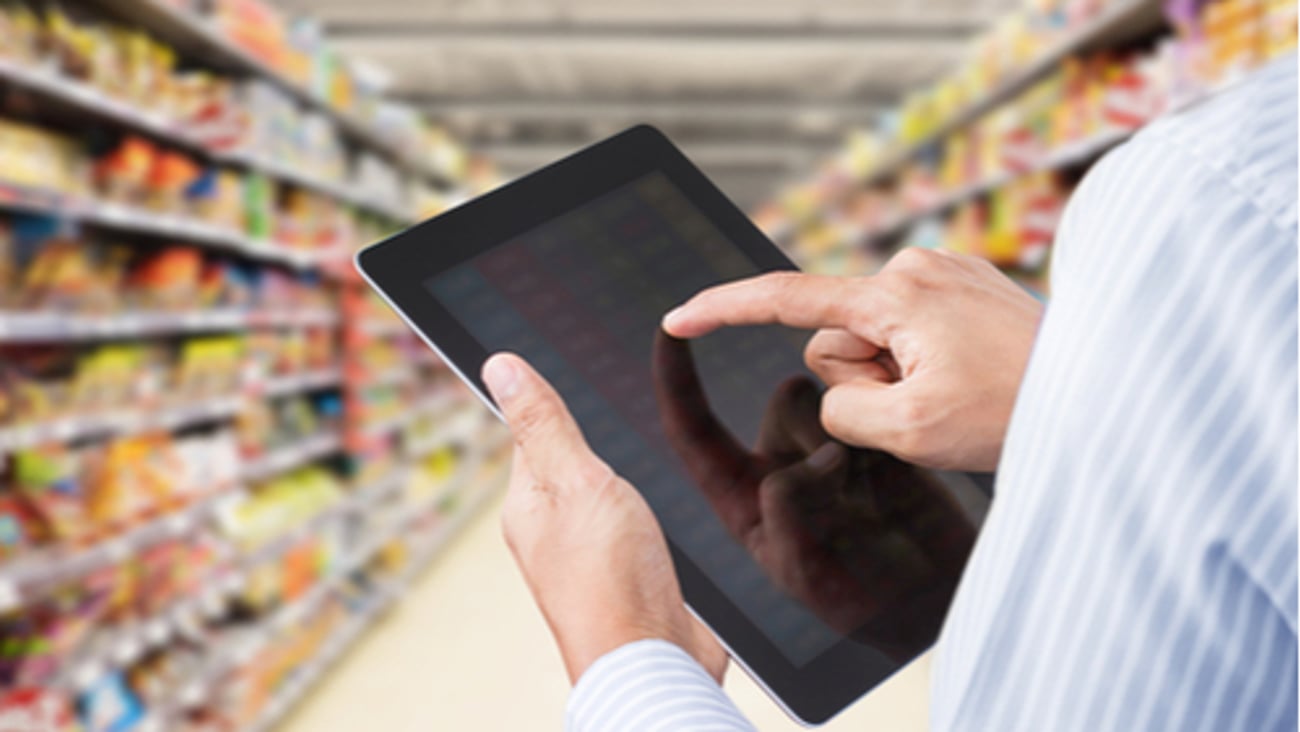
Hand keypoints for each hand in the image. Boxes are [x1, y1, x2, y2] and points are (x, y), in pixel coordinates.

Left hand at [482, 352, 726, 684]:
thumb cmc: (611, 578)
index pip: (531, 434)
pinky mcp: (629, 576)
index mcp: (527, 505)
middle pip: (571, 464)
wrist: (655, 660)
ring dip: (627, 477)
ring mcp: (591, 556)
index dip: (554, 402)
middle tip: (625, 409)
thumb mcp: (576, 479)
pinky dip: (649, 510)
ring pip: (606, 496)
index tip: (579, 372)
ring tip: (649, 458)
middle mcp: (552, 531)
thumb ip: (545, 423)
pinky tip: (667, 507)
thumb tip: (500, 365)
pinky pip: (634, 526)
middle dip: (597, 439)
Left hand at [653, 333, 976, 658]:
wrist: (928, 600)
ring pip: (834, 400)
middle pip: (786, 400)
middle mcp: (781, 462)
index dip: (675, 379)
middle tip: (846, 484)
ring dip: (854, 431)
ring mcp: (830, 449)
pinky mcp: (879, 440)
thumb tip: (818, 457)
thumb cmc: (859, 601)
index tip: (668, 328)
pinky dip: (886, 431)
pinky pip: (875, 407)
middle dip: (816, 424)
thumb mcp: (806, 571)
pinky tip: (900, 480)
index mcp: (741, 494)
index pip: (693, 429)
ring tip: (878, 492)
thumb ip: (792, 512)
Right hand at [663, 249, 1042, 470]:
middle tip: (929, 404)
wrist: (1103, 391)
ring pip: (876, 342)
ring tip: (959, 391)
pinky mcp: (964, 288)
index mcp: (892, 294)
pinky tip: (972, 376)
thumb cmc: (1013, 411)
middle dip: (866, 380)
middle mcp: (914, 268)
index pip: (784, 299)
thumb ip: (842, 408)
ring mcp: (943, 274)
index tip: (678, 318)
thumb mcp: (907, 430)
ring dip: (900, 376)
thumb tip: (842, 387)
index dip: (723, 310)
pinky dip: (926, 363)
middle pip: (838, 340)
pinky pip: (912, 334)